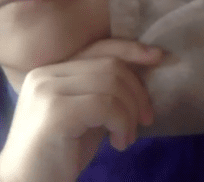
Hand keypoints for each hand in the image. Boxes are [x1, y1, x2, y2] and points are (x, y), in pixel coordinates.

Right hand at [0, 39, 162, 181]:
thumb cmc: (57, 155)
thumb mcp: (86, 116)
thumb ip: (104, 92)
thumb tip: (143, 71)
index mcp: (49, 71)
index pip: (99, 48)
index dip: (132, 50)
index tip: (159, 58)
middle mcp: (45, 75)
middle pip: (111, 65)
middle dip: (137, 91)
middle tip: (145, 120)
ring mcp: (47, 91)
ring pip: (112, 84)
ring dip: (130, 112)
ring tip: (127, 137)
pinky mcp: (55, 112)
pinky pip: (106, 105)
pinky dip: (123, 123)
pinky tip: (119, 143)